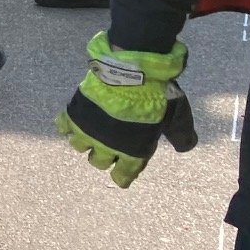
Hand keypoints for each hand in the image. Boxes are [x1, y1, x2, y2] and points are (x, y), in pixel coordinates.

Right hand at [57, 31, 194, 187]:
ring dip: (85, 141)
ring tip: (90, 132)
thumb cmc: (156, 96)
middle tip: (107, 146)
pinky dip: (66, 125)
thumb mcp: (177, 115)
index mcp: (132, 150)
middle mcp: (107, 146)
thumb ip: (180, 134)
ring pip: (79, 146)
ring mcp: (88, 131)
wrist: (131, 73)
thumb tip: (186, 147)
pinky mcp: (74, 114)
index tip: (120, 176)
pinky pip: (63, 127)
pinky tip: (73, 121)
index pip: (123, 174)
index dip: (122, 176)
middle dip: (103, 157)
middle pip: (98, 162)